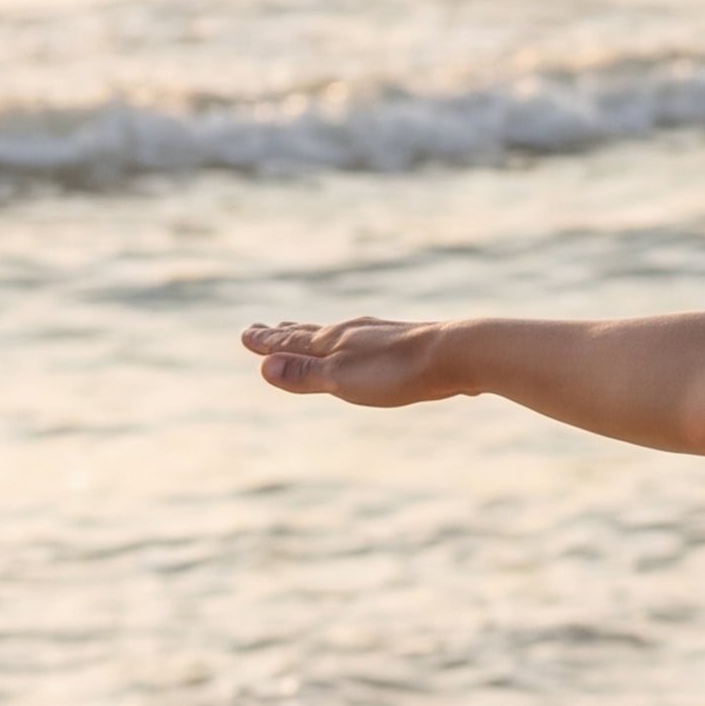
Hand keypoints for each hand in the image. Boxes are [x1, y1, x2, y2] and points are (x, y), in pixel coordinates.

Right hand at [243, 315, 458, 406]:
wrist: (458, 354)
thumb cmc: (398, 371)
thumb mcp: (344, 378)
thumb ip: (306, 374)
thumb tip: (265, 368)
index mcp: (335, 341)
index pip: (291, 342)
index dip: (268, 342)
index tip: (246, 334)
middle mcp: (355, 332)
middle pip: (313, 333)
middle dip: (287, 334)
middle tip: (267, 326)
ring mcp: (382, 336)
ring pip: (341, 336)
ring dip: (318, 336)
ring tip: (308, 333)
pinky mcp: (408, 345)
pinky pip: (368, 343)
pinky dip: (352, 344)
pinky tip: (368, 346)